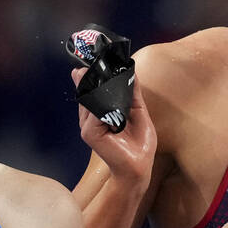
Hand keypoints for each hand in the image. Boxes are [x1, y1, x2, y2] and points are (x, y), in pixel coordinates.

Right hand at [72, 67, 156, 183]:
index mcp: (101, 113)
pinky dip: (102, 102)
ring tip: (98, 70)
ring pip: (90, 99)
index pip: (93, 91)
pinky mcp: (89, 132)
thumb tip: (131, 72)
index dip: (92, 76)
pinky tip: (108, 95)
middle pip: (88, 92)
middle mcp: (91, 118)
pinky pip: (94, 111)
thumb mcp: (138, 113)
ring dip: (96, 86)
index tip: (94, 61)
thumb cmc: (139, 145)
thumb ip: (132, 93)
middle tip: (90, 61)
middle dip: (89, 76)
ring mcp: (88, 125)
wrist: (139, 167)